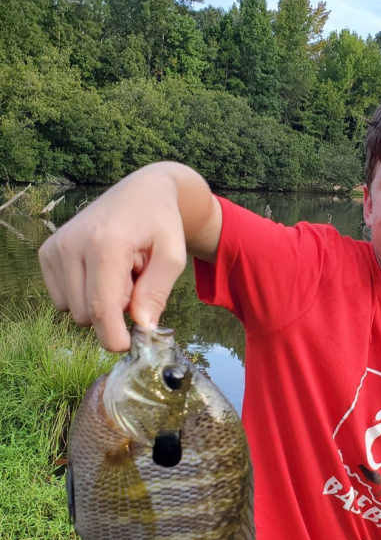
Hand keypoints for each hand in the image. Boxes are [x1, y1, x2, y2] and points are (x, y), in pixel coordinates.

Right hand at [38, 169, 186, 351]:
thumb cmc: (160, 225)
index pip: (101, 308)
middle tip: (133, 281)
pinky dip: (82, 293)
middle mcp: (73, 245)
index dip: (114, 336)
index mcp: (106, 245)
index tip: (128, 346)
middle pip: (86, 315)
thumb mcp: (173, 257)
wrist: (140, 193)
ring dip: (98, 302)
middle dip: (113, 311)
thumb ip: (157, 293)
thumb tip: (142, 327)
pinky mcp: (47, 252)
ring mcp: (56, 248)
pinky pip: (61, 298)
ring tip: (117, 272)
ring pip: (72, 310)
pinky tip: (100, 270)